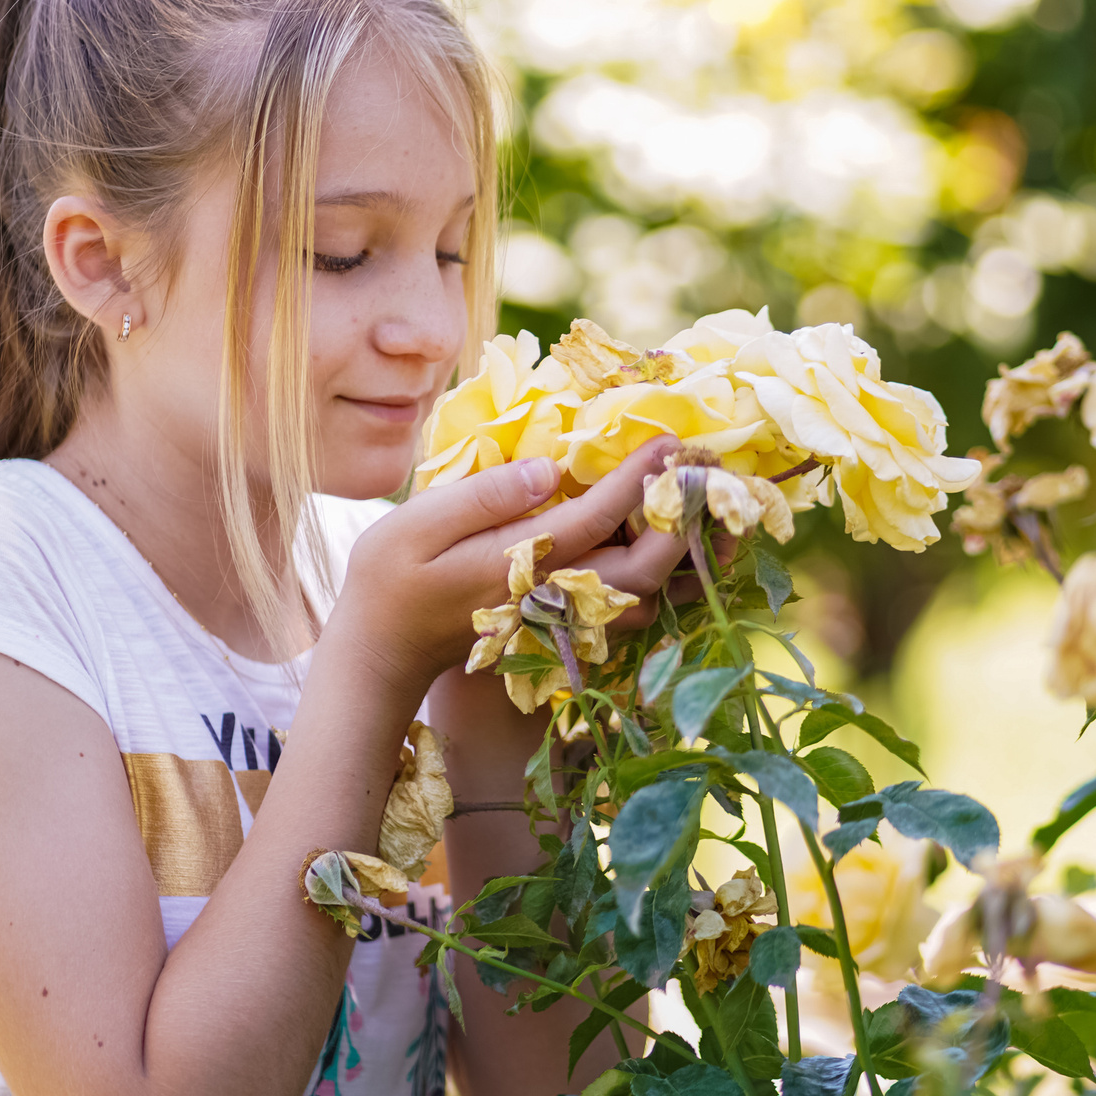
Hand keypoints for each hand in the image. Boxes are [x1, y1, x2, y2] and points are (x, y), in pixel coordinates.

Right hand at [333, 438, 690, 691]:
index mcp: (519, 565)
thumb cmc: (388, 583)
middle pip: (642, 569)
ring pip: (647, 598)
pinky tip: (678, 549)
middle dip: (682, 521)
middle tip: (707, 470)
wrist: (384, 655)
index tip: (670, 440)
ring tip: (712, 511)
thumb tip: (547, 468)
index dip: (638, 478)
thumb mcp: (414, 526)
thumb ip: (483, 497)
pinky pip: (633, 612)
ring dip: (684, 557)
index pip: (596, 517)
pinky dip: (665, 582)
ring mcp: (562, 622)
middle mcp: (553, 598)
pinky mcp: (564, 631)